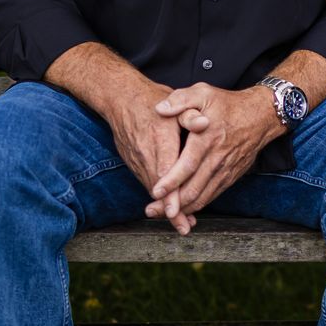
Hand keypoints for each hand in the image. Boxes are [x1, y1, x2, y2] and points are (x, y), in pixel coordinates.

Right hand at [107, 81, 197, 232]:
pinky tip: (170, 207)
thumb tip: (204, 123)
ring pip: (152, 188)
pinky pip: (147, 183)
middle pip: (158, 188)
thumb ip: (189, 113)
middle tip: (185, 227)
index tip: (177, 211)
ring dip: (165, 207)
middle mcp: (146, 153)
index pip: (165, 171)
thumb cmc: (153, 100)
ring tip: (182, 223)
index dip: (171, 193)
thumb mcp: (175, 101)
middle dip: (171, 209)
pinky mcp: (134, 163)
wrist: (122, 99)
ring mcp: (137, 160)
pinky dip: (159, 197)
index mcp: (159, 138)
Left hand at [147, 84, 283, 228]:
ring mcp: (225, 170)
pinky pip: (212, 195)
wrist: (260, 116)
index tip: (156, 191)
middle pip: (193, 188)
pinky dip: (198, 205)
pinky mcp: (230, 176)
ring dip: (184, 209)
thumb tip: (160, 109)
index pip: (187, 165)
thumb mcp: (203, 93)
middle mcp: (217, 158)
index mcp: (207, 138)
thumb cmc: (228, 104)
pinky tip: (184, 208)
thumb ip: (180, 100)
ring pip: (203, 196)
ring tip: (165, 215)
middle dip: (172, 203)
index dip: (171, 181)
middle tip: (153, 210)